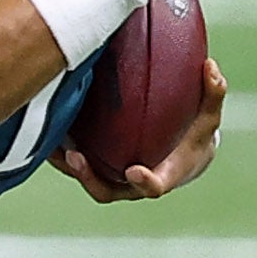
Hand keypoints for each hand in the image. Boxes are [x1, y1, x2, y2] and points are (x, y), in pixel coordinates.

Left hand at [55, 59, 226, 204]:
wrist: (181, 152)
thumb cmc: (195, 134)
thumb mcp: (208, 115)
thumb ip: (212, 93)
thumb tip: (211, 66)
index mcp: (163, 176)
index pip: (153, 187)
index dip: (145, 182)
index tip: (134, 170)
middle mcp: (132, 184)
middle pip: (106, 190)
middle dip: (89, 178)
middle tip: (75, 156)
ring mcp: (112, 178)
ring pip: (85, 179)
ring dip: (66, 166)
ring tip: (49, 145)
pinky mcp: (97, 167)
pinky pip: (74, 164)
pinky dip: (58, 152)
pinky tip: (44, 131)